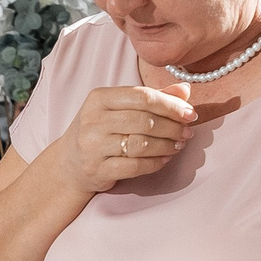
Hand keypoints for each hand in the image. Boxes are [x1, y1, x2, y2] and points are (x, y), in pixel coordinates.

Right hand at [51, 82, 197, 197]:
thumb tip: (186, 90)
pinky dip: (155, 163)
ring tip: (179, 145)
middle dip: (172, 127)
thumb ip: (151, 98)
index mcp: (99, 98)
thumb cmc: (100, 131)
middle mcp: (93, 120)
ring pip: (141, 144)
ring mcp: (93, 146)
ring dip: (167, 145)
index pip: (142, 97)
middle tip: (187, 132)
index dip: (171, 105)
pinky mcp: (98, 170)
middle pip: (144, 120)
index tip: (190, 113)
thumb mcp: (119, 109)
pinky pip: (135, 166)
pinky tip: (166, 159)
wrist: (69, 164)